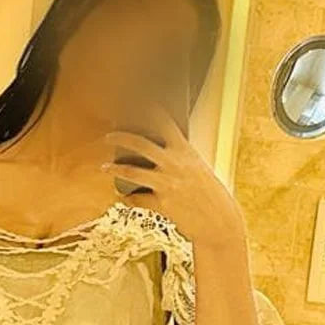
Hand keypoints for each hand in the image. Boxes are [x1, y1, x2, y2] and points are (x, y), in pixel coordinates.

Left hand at [102, 105, 247, 251]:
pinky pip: (137, 199)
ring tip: (104, 167)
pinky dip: (128, 198)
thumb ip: (179, 162)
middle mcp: (175, 164)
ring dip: (114, 168)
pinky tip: (124, 197)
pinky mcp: (162, 204)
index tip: (138, 101)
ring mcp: (167, 183)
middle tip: (108, 136)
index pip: (165, 123)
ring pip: (131, 170)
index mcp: (186, 152)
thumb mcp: (199, 172)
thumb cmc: (211, 198)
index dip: (150, 110)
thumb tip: (156, 158)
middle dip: (120, 137)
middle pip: (139, 143)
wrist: (220, 223)